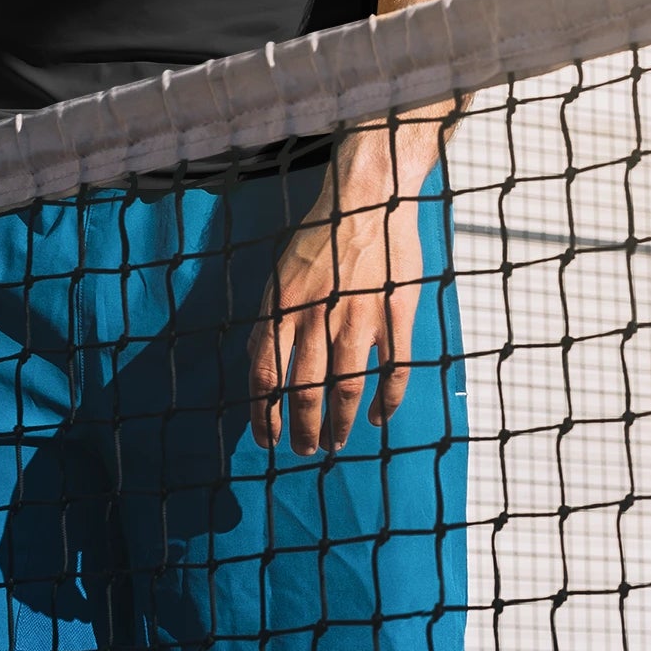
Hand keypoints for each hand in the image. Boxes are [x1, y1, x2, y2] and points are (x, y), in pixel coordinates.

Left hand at [248, 133, 433, 453]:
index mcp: (283, 305)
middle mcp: (318, 316)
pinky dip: (387, 402)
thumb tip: (256, 361)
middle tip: (306, 450)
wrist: (367, 199)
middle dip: (303, 430)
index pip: (266, 374)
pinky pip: (393, 372)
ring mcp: (359, 318)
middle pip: (306, 390)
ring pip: (347, 390)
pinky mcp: (395, 316)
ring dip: (339, 424)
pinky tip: (378, 418)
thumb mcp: (280, 272)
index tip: (267, 440)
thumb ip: (270, 318)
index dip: (264, 415)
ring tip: (335, 442)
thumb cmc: (321, 237)